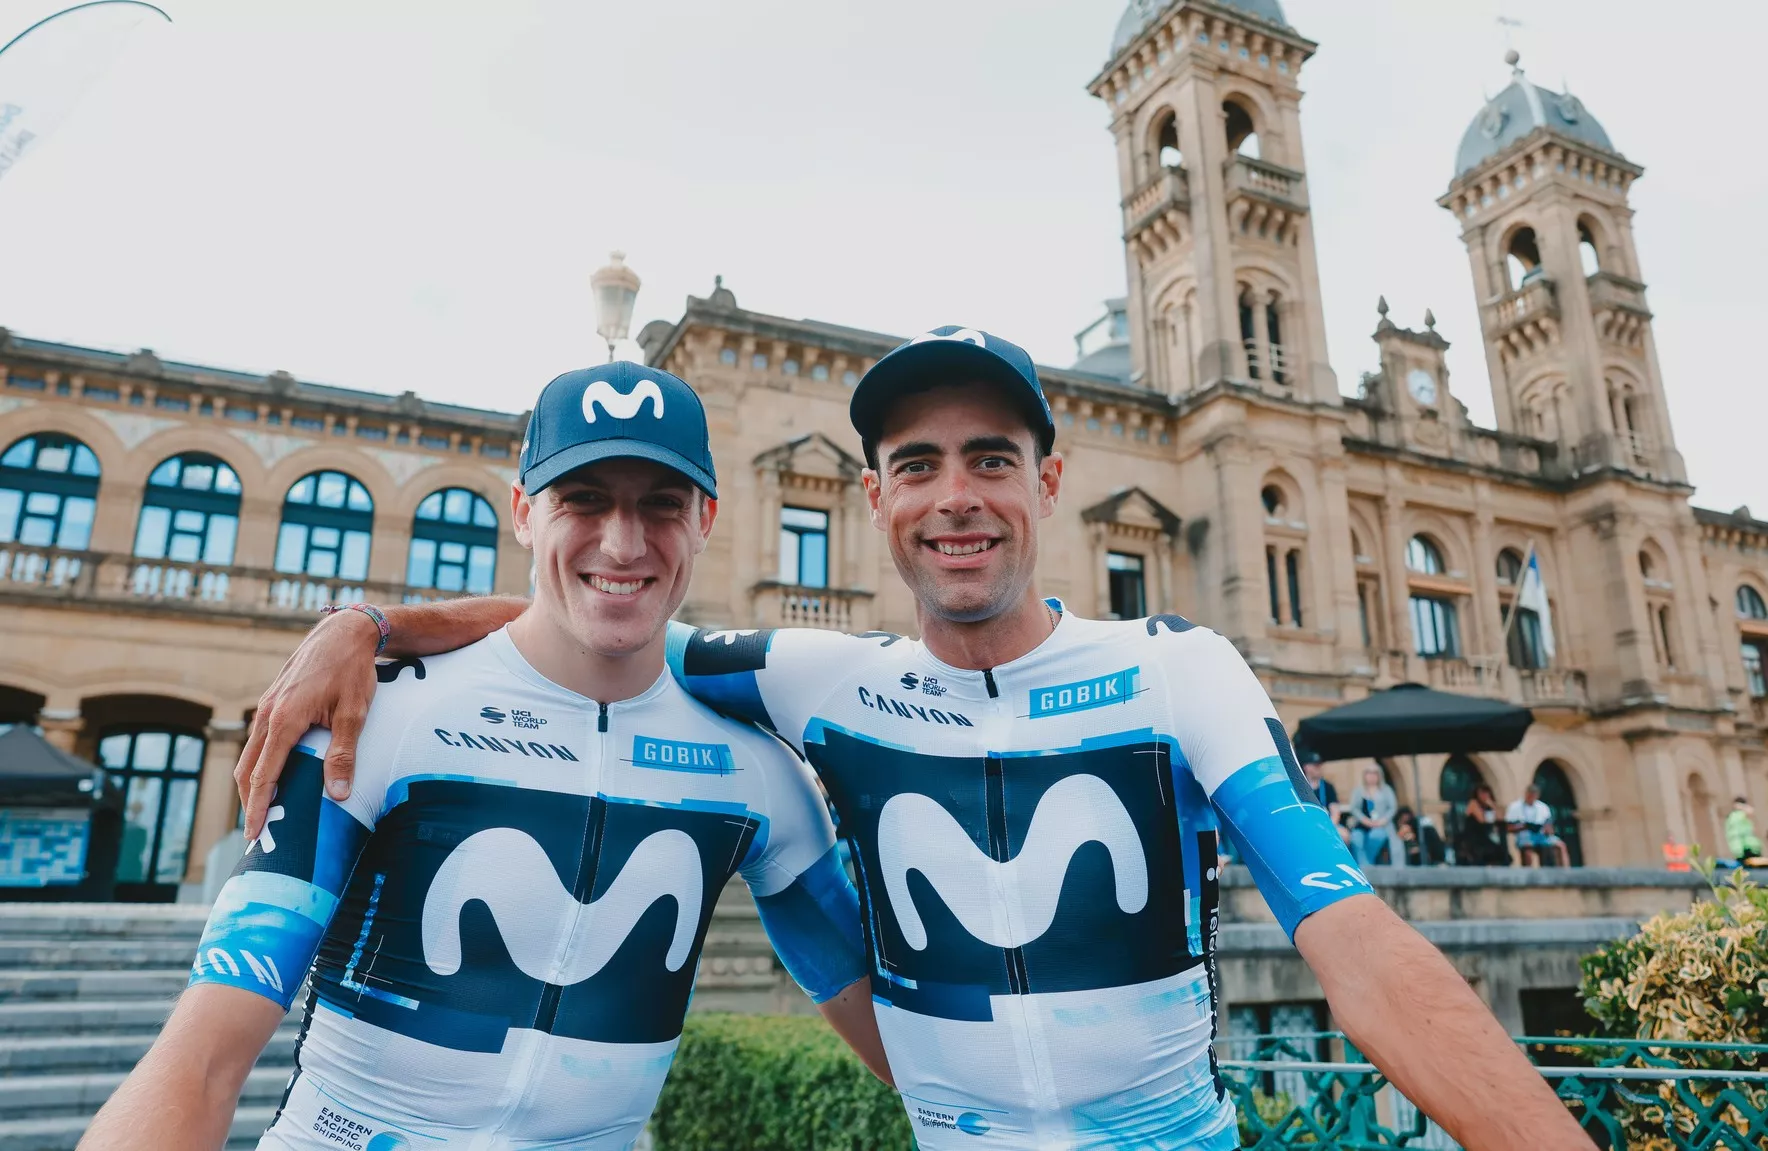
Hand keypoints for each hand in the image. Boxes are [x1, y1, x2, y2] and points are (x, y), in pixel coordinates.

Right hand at [235, 610, 380, 837]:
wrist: (344, 632)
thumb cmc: (352, 672)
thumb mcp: (354, 714)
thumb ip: (343, 754)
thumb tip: (337, 794)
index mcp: (284, 719)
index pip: (263, 774)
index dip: (257, 807)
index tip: (255, 833)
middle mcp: (267, 714)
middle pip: (247, 769)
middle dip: (249, 802)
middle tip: (259, 833)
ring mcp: (266, 706)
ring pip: (249, 754)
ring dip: (252, 784)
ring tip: (263, 811)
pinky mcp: (272, 701)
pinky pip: (258, 740)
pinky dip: (258, 763)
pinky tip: (272, 776)